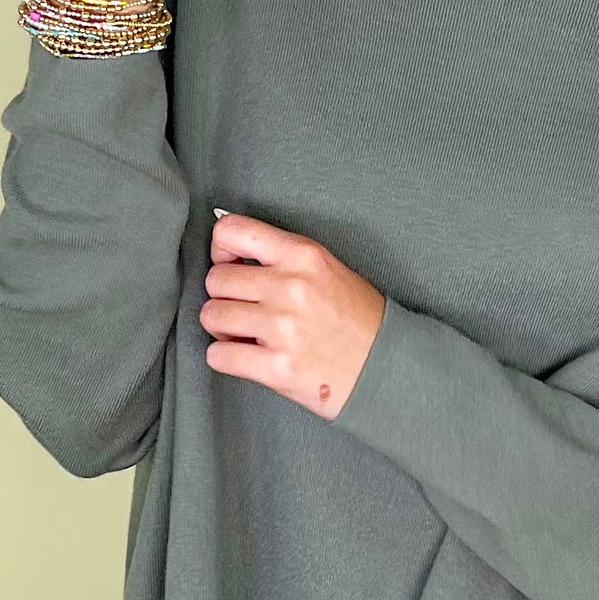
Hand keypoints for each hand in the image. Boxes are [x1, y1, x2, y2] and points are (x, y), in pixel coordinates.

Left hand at [199, 213, 386, 420]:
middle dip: (223, 296)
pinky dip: (226, 358)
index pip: (231, 231)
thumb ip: (282, 258)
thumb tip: (229, 258)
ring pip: (211, 317)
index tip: (230, 265)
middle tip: (243, 309)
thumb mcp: (327, 268)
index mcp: (303, 255)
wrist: (388, 367)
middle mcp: (290, 287)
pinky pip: (218, 356)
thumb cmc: (359, 319)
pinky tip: (247, 356)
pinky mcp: (277, 368)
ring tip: (245, 335)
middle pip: (215, 280)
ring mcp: (282, 328)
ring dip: (222, 329)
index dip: (220, 249)